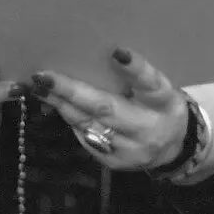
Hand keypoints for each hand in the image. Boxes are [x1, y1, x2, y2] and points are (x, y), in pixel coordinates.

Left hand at [28, 50, 188, 170]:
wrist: (174, 148)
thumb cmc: (158, 105)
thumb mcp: (158, 85)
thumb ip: (136, 72)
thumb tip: (106, 51)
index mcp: (163, 101)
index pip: (150, 83)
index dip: (135, 68)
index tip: (117, 51)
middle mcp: (147, 128)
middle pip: (106, 108)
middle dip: (70, 91)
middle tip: (43, 76)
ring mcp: (130, 150)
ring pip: (88, 124)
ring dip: (60, 104)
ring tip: (39, 87)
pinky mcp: (114, 162)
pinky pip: (85, 137)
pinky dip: (70, 118)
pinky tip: (54, 104)